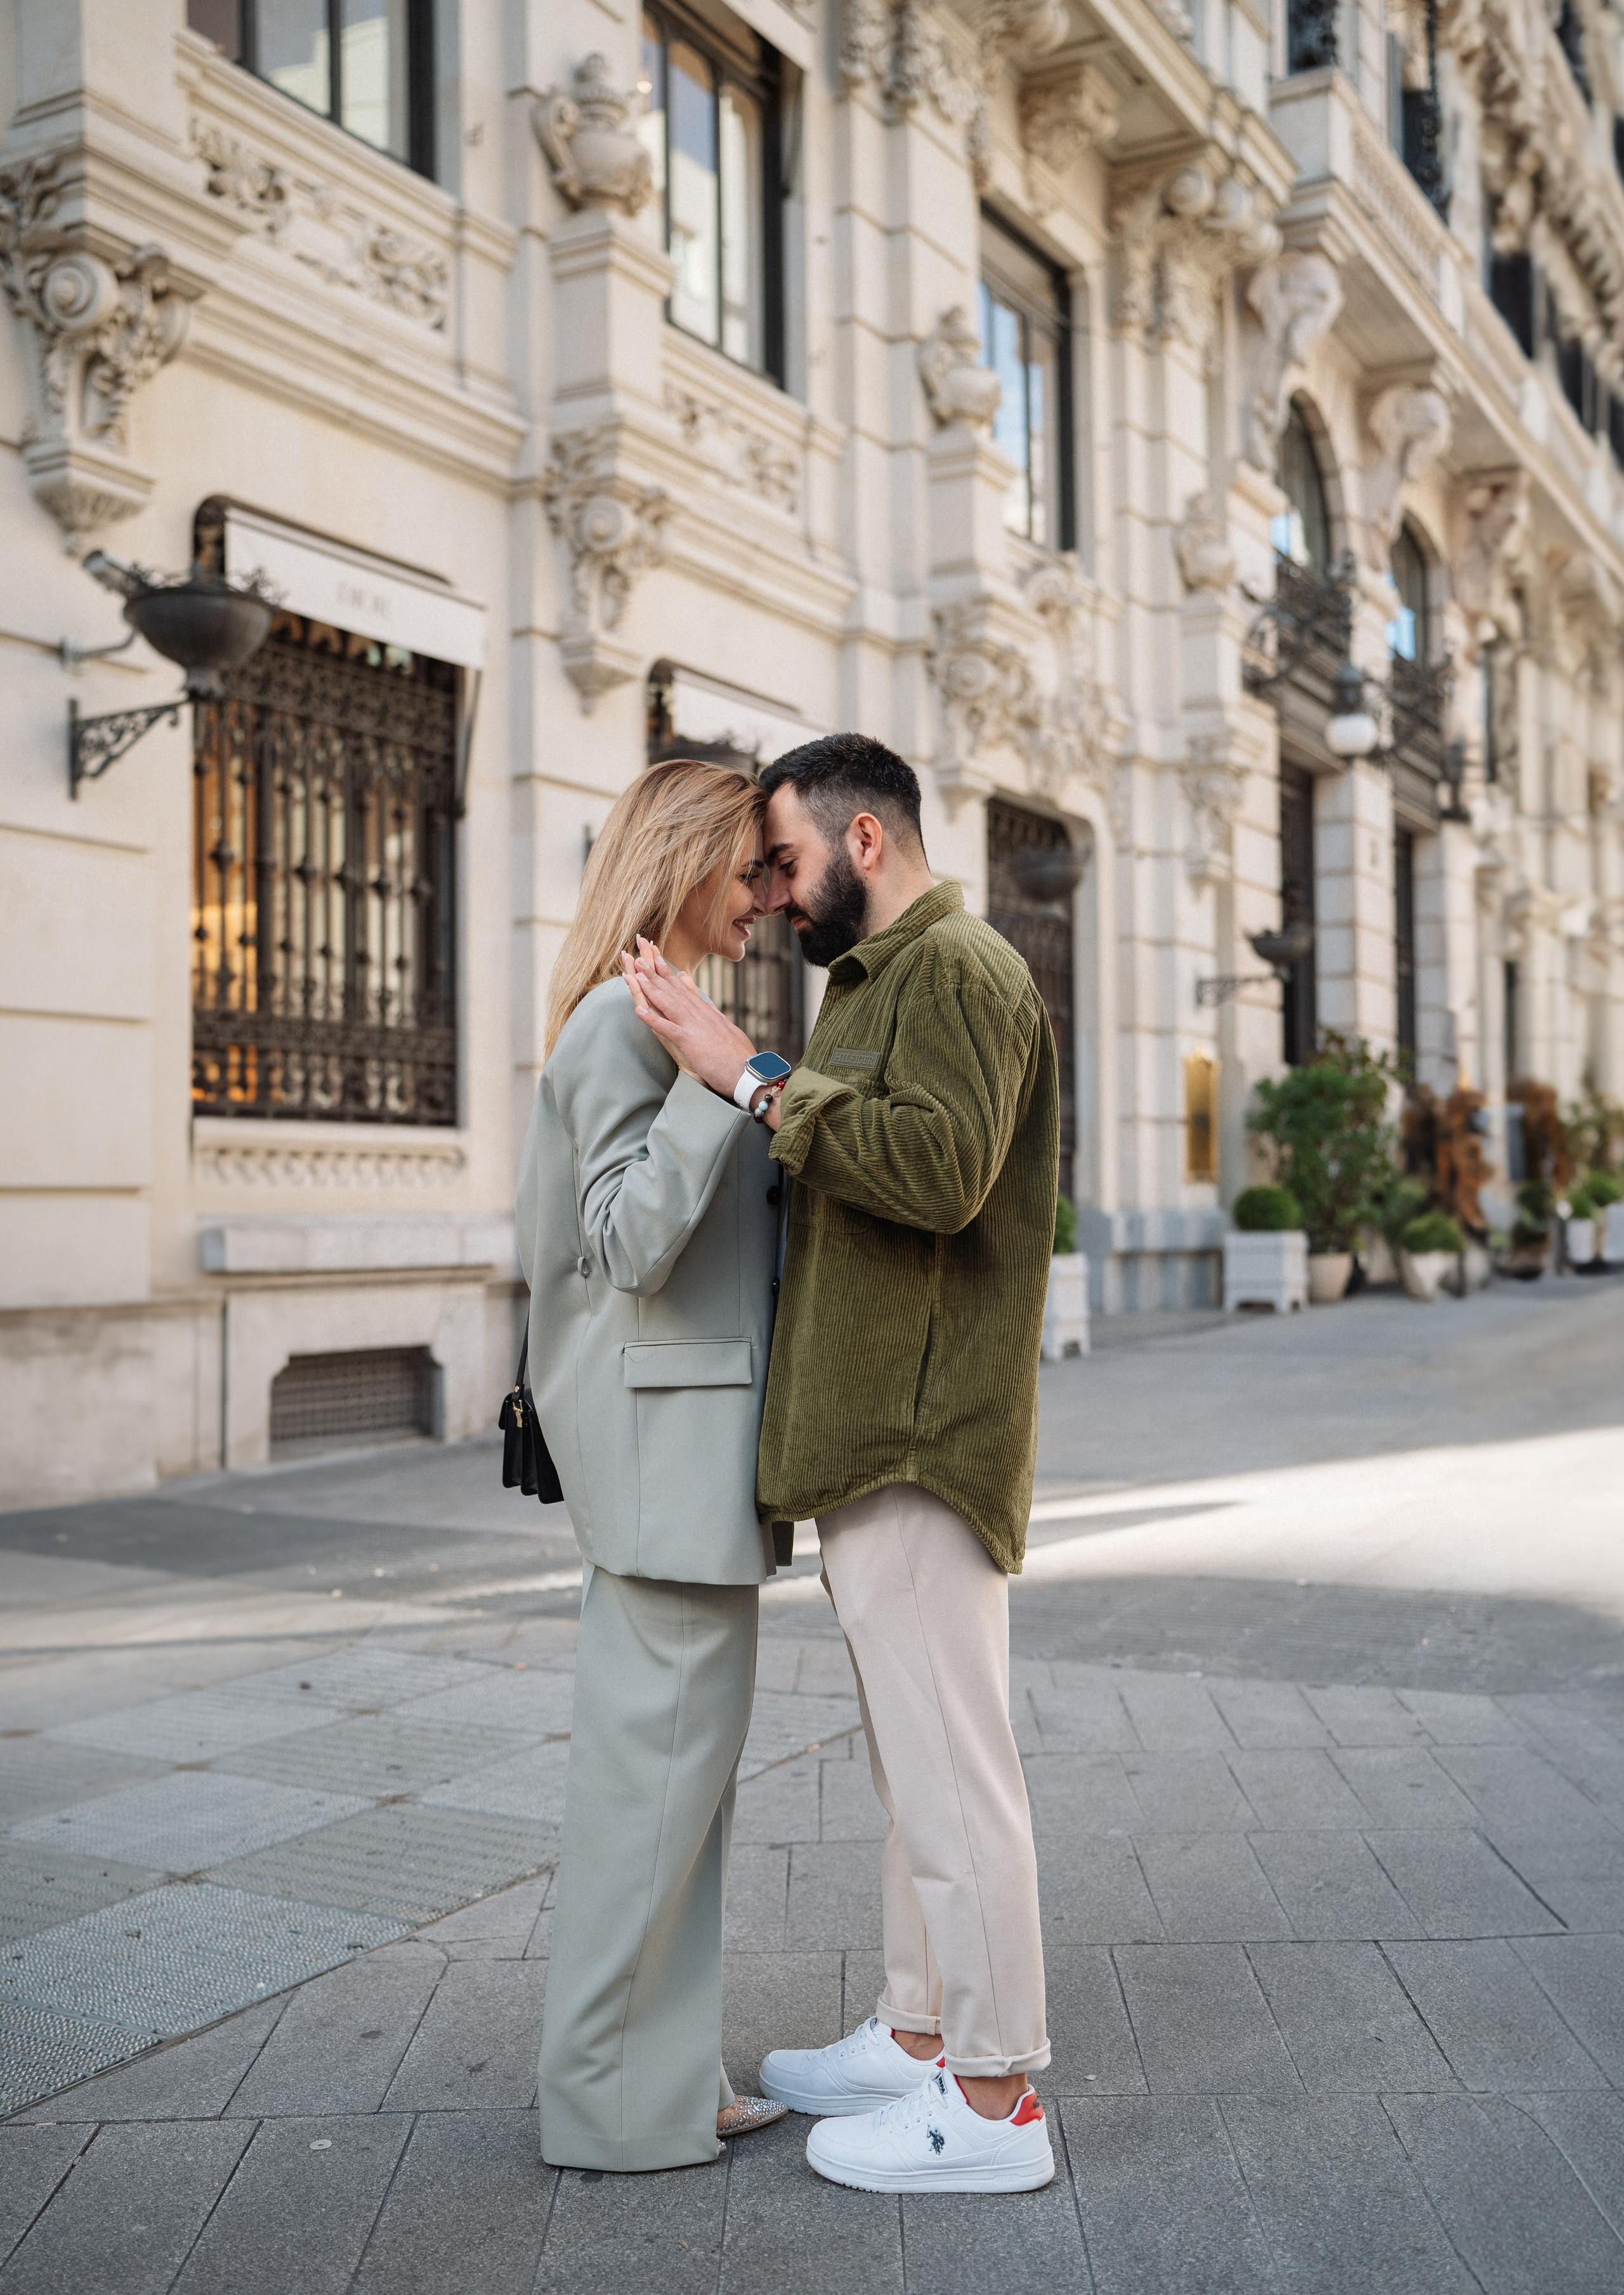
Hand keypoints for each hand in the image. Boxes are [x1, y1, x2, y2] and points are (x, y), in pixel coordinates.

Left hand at [623, 937, 757, 1097]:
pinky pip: (667, 1029)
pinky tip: (638, 1011)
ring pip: (668, 1003)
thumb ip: (714, 1015)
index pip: (684, 990)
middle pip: (674, 991)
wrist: (749, 1072)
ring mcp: (694, 1026)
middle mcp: (700, 1015)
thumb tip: (707, 1003)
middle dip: (655, 974)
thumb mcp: (727, 1029)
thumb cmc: (739, 1056)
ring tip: (635, 973)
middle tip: (640, 958)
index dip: (669, 974)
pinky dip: (652, 1019)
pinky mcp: (690, 1042)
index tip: (657, 960)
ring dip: (650, 988)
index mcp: (707, 1013)